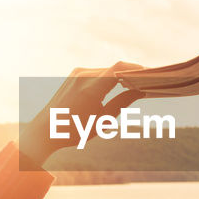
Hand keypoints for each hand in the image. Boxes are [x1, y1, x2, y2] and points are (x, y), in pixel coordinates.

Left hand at [18, 63, 146, 166]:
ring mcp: (78, 73)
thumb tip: (141, 91)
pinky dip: (111, 76)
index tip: (152, 74)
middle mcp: (83, 76)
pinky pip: (98, 72)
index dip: (138, 69)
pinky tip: (122, 83)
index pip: (119, 69)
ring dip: (122, 75)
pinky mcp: (75, 74)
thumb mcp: (102, 120)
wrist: (46, 129)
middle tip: (150, 80)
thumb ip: (122, 102)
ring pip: (107, 69)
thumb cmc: (74, 129)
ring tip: (139, 83)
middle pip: (115, 68)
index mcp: (90, 88)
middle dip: (133, 73)